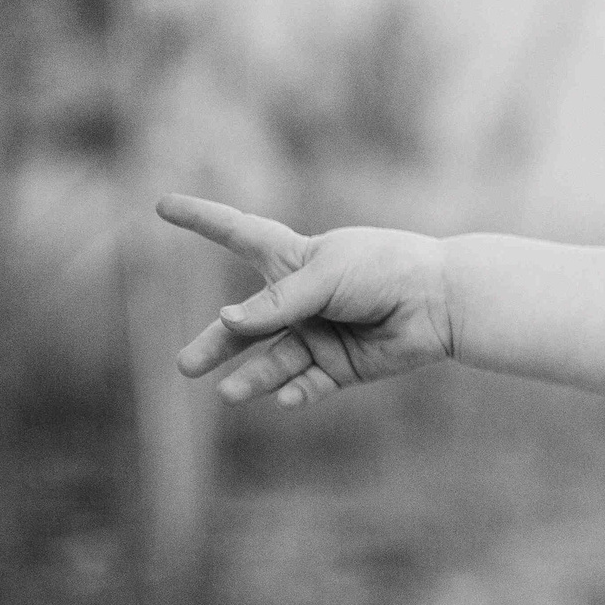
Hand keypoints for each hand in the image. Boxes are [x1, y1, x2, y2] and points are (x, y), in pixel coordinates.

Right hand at [158, 194, 453, 407]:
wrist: (442, 302)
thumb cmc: (386, 270)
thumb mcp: (326, 276)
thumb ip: (277, 301)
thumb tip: (226, 323)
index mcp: (294, 259)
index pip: (239, 234)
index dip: (201, 220)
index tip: (162, 205)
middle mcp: (300, 300)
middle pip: (245, 324)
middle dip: (215, 344)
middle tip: (185, 365)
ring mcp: (318, 335)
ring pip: (273, 362)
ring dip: (252, 378)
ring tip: (230, 394)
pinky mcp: (341, 366)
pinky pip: (309, 384)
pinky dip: (296, 393)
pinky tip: (286, 398)